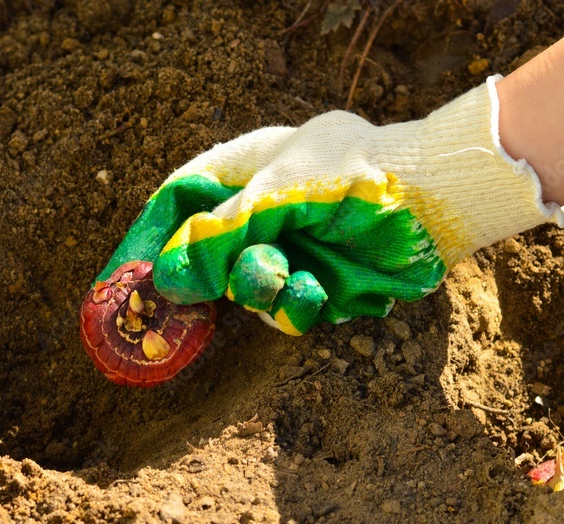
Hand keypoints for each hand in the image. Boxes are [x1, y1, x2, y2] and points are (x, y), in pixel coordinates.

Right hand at [93, 75, 563, 334]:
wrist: (440, 198)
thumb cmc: (358, 175)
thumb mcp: (275, 196)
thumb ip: (217, 238)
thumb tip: (165, 283)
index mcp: (251, 166)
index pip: (181, 199)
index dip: (151, 239)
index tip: (123, 281)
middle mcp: (269, 206)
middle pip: (209, 251)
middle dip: (202, 280)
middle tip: (176, 317)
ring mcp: (298, 243)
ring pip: (249, 286)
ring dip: (261, 289)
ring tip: (289, 280)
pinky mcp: (326, 279)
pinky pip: (290, 305)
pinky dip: (297, 305)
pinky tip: (317, 293)